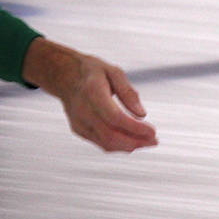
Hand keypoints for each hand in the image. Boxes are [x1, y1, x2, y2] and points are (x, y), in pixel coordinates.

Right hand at [21, 37, 157, 152]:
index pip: (115, 118)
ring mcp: (79, 123)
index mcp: (92, 93)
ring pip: (106, 144)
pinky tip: (133, 140)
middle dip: (135, 142)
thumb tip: (142, 114)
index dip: (135, 128)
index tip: (153, 131)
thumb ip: (128, 92)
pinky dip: (119, 145)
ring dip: (130, 146)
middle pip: (111, 136)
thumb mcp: (114, 72)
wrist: (65, 77)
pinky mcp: (79, 130)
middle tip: (154, 141)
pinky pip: (101, 143)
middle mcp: (83, 111)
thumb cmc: (92, 72)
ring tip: (147, 142)